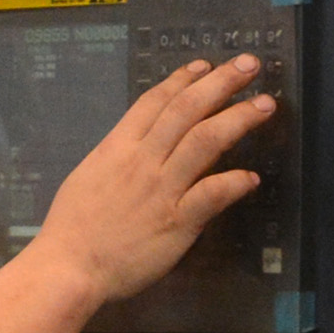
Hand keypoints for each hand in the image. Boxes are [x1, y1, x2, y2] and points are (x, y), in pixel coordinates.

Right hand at [20, 54, 273, 316]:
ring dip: (238, 119)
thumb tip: (136, 148)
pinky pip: (211, 195)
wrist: (68, 267)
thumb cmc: (71, 228)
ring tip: (265, 104)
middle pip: (187, 110)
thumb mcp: (88, 177)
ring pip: (205, 141)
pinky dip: (234, 183)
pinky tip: (251, 177)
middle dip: (221, 83)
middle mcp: (144, 161)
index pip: (155, 102)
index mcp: (118, 147)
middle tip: (250, 65)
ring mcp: (162, 189)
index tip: (204, 66)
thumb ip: (116, 159)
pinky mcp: (177, 221)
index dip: (182, 80)